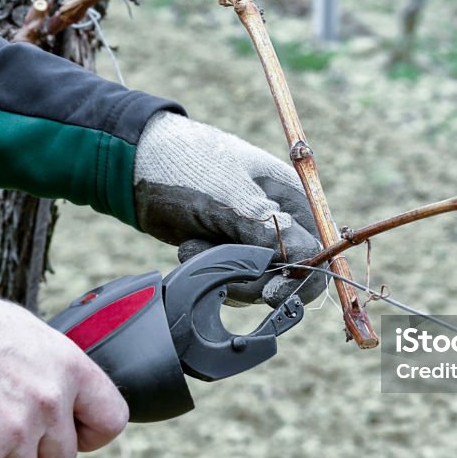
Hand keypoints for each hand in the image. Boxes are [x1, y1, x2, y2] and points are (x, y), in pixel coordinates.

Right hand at [0, 288, 127, 457]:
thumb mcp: (30, 334)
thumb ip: (54, 369)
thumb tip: (65, 394)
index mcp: (70, 368)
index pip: (111, 419)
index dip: (90, 433)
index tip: (72, 432)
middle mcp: (49, 402)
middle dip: (35, 451)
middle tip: (6, 427)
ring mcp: (15, 431)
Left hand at [134, 111, 326, 306]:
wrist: (137, 165)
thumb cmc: (189, 167)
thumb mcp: (230, 196)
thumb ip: (269, 228)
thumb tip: (305, 258)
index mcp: (294, 198)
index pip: (319, 251)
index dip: (302, 278)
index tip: (272, 292)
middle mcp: (281, 220)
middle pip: (290, 275)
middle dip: (253, 278)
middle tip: (219, 264)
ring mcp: (253, 238)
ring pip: (258, 283)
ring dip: (225, 272)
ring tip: (195, 244)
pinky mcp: (229, 251)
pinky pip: (233, 280)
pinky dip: (211, 272)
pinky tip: (191, 248)